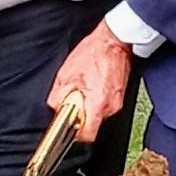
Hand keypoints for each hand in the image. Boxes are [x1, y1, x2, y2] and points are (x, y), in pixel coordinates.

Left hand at [48, 25, 130, 140]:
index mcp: (97, 103)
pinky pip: (104, 106)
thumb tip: (56, 107)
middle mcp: (110, 106)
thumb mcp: (65, 73)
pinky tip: (92, 85)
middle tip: (73, 102)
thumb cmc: (93, 52)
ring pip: (98, 115)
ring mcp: (117, 102)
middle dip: (81, 117)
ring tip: (83, 89)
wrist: (113, 41)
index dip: (76, 133)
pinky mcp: (120, 97)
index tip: (69, 125)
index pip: (88, 135)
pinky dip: (95, 100)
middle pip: (93, 125)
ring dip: (88, 107)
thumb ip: (58, 95)